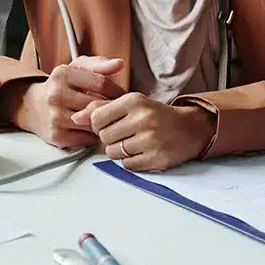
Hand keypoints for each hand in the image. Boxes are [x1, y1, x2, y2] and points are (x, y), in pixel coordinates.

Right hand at [14, 56, 125, 149]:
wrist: (32, 106)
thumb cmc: (60, 86)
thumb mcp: (77, 68)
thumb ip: (99, 64)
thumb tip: (119, 64)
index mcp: (62, 75)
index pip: (101, 84)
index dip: (117, 91)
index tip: (122, 95)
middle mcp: (56, 95)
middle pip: (98, 105)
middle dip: (111, 107)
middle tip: (117, 108)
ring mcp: (55, 117)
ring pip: (94, 123)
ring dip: (103, 122)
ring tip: (104, 117)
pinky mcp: (57, 136)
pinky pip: (88, 139)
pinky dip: (92, 135)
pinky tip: (90, 127)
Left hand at [73, 92, 215, 171]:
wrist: (189, 128)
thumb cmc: (154, 115)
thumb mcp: (129, 104)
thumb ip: (100, 108)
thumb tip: (75, 118)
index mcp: (134, 100)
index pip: (97, 117)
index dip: (98, 124)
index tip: (108, 123)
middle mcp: (143, 118)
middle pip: (104, 137)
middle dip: (109, 137)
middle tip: (124, 133)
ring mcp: (151, 139)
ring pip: (113, 152)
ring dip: (118, 150)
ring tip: (133, 142)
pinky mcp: (157, 158)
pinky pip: (127, 165)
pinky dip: (130, 160)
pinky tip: (141, 151)